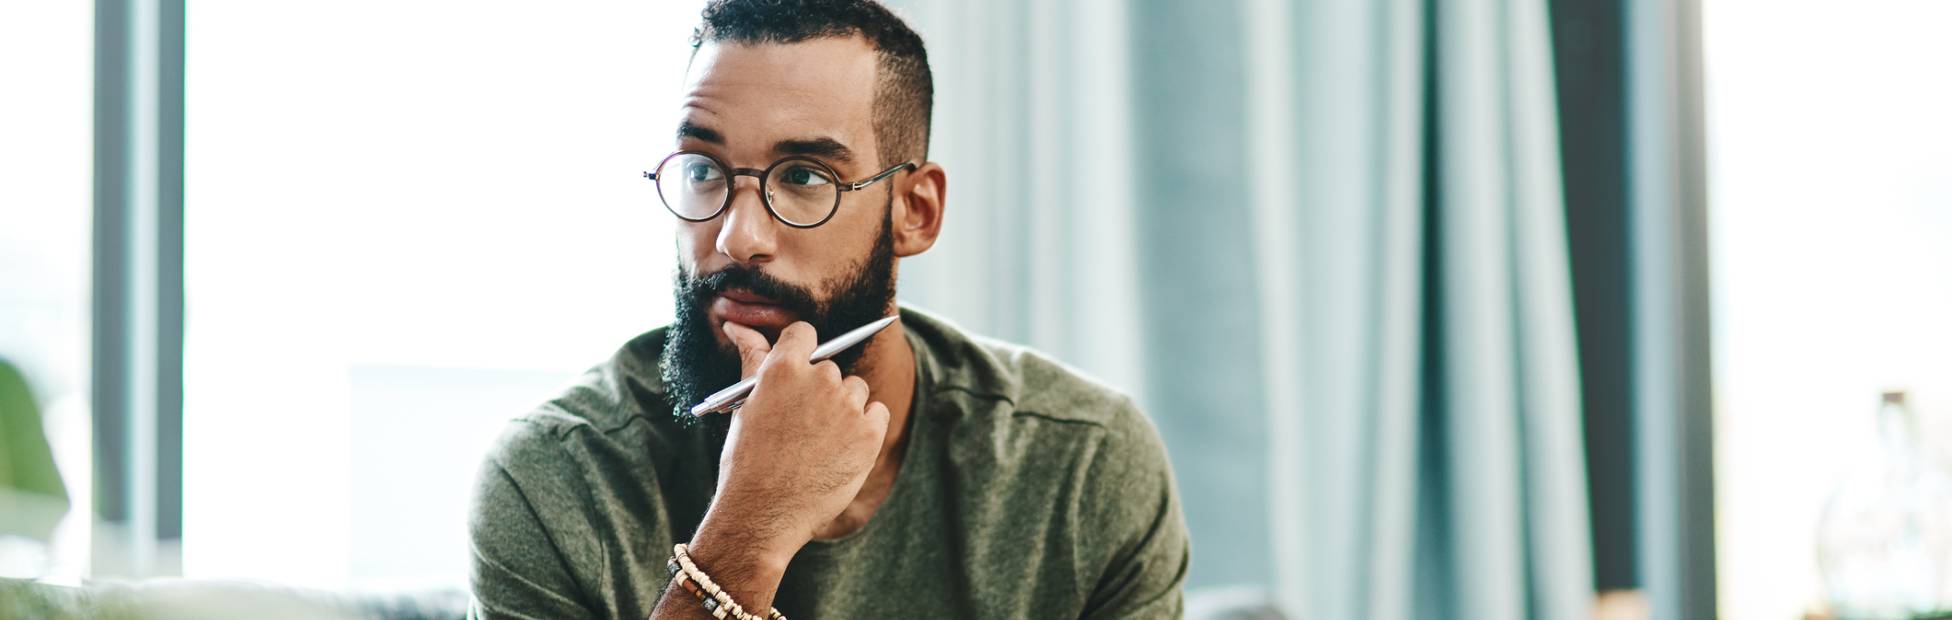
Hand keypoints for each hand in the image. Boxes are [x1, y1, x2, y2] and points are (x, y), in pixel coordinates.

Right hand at [710, 321, 890, 559]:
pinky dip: (865, 428)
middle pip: (830, 368)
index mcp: (783, 368)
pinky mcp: (870, 432)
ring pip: (855, 390)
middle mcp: (819, 379)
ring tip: (819, 443)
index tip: (798, 375)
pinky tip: (842, 450)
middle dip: (819, 391)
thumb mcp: (746, 405)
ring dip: (843, 409)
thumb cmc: (747, 460)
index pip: (804, 334)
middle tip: (802, 426)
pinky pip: (878, 413)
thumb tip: (737, 324)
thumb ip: (753, 359)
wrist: (763, 513)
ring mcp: (848, 406)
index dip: (801, 353)